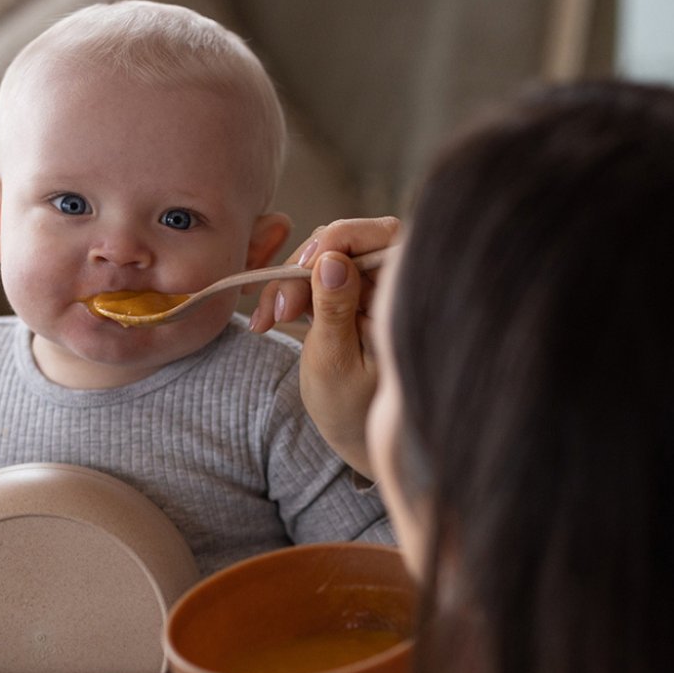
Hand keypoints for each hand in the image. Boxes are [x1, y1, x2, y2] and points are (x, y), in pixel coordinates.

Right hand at [249, 217, 401, 478]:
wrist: (355, 437)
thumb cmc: (352, 409)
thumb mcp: (335, 360)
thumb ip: (334, 308)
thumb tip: (333, 259)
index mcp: (408, 296)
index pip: (381, 235)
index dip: (338, 240)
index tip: (303, 270)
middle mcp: (395, 282)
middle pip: (345, 242)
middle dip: (302, 269)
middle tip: (275, 313)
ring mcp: (372, 287)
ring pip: (324, 257)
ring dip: (288, 283)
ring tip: (266, 322)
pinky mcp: (350, 294)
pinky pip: (317, 275)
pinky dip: (291, 292)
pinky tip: (269, 318)